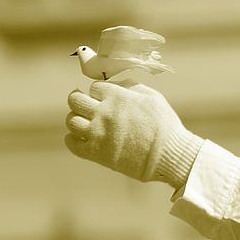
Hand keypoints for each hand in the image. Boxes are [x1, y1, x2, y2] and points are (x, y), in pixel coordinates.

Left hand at [64, 80, 200, 186]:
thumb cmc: (165, 125)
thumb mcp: (154, 98)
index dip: (99, 91)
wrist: (168, 155)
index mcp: (118, 97)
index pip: (95, 87)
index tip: (103, 97)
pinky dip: (73, 138)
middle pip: (75, 100)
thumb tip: (116, 85)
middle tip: (84, 104)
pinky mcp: (95, 153)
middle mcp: (104, 113)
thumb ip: (133, 87)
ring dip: (76, 119)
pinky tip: (83, 137)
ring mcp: (97, 133)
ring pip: (72, 121)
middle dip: (79, 99)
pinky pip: (72, 143)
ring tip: (85, 121)